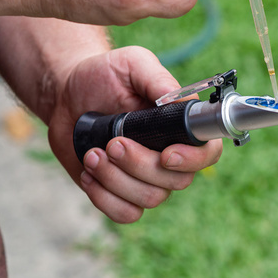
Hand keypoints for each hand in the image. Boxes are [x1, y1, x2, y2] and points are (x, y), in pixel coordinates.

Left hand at [47, 46, 222, 222]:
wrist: (68, 95)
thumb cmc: (105, 75)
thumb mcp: (132, 64)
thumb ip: (158, 79)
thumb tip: (178, 101)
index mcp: (181, 127)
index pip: (209, 153)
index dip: (194, 160)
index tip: (166, 154)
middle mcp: (171, 156)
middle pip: (176, 181)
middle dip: (140, 165)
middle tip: (112, 142)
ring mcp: (147, 178)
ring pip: (150, 199)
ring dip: (117, 179)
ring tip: (94, 153)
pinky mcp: (121, 193)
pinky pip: (126, 214)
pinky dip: (104, 197)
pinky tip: (90, 171)